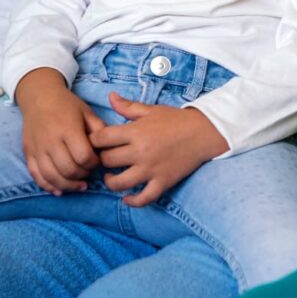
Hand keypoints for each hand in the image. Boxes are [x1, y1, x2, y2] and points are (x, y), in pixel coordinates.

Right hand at [16, 68, 103, 195]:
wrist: (39, 97)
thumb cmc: (67, 105)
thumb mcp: (87, 112)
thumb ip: (99, 130)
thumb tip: (107, 148)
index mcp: (68, 129)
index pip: (83, 156)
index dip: (93, 163)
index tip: (97, 161)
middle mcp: (51, 141)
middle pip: (68, 169)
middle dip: (82, 175)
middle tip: (88, 172)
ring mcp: (37, 149)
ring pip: (52, 177)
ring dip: (68, 185)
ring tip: (79, 185)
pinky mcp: (28, 154)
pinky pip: (37, 177)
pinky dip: (49, 186)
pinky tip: (60, 189)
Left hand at [89, 93, 228, 206]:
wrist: (203, 132)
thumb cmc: (176, 120)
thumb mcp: (151, 110)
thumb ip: (128, 106)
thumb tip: (110, 96)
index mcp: (136, 131)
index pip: (102, 138)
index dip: (93, 141)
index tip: (95, 143)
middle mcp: (141, 151)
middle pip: (107, 161)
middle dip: (101, 160)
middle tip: (103, 159)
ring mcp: (151, 169)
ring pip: (119, 183)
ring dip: (110, 182)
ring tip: (111, 177)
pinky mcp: (162, 182)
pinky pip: (143, 198)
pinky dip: (132, 201)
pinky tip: (126, 198)